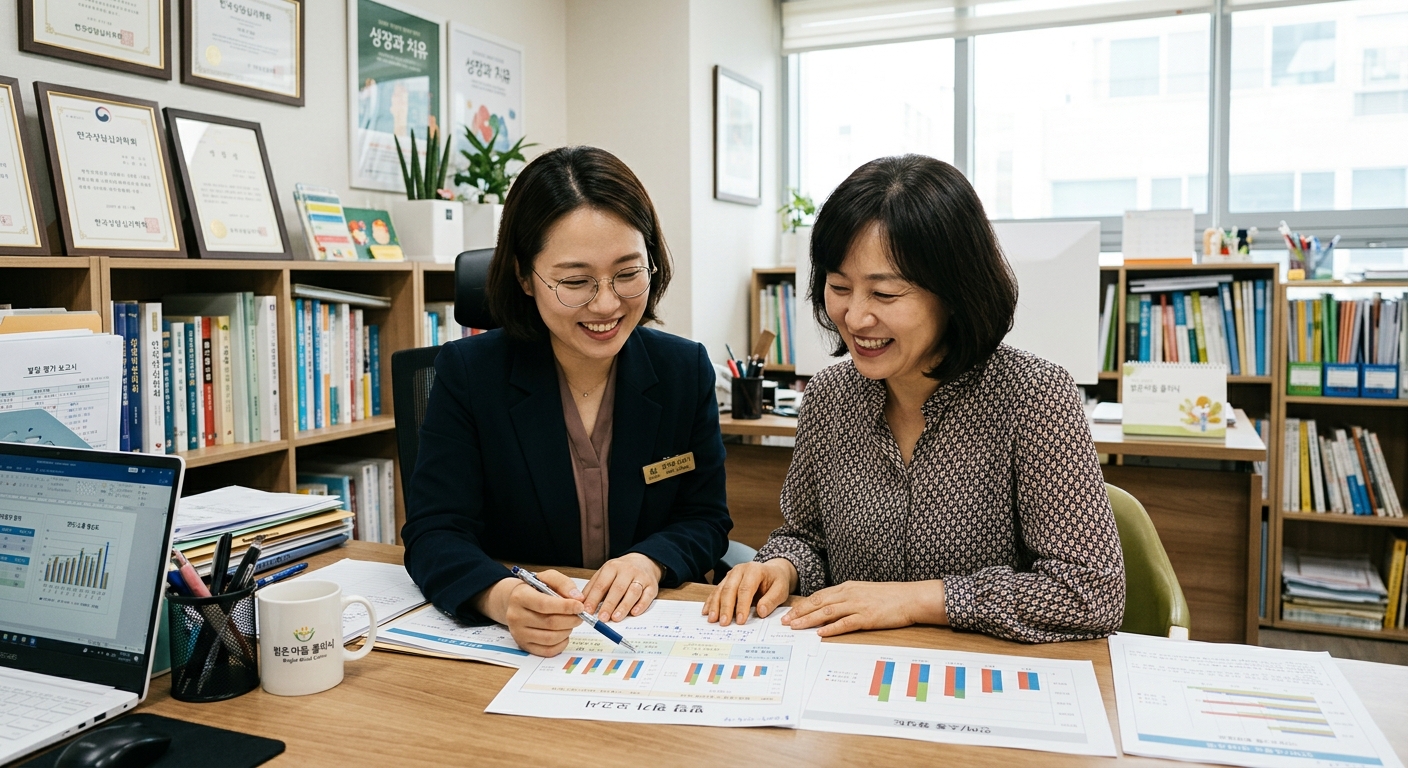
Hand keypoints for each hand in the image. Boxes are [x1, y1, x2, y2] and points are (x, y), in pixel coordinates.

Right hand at [476, 570, 584, 656]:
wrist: (516, 602)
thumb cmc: (534, 589)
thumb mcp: (547, 578)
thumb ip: (563, 583)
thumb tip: (577, 598)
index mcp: (520, 596)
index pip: (544, 604)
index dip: (565, 607)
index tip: (580, 606)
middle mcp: (515, 616)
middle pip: (550, 623)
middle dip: (570, 620)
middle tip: (580, 615)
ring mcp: (519, 633)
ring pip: (550, 638)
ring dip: (567, 631)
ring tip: (570, 622)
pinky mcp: (524, 646)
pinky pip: (548, 651)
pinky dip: (561, 643)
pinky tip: (563, 633)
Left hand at [581, 553, 662, 621]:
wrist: (644, 561)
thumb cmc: (620, 572)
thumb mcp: (605, 574)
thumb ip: (593, 588)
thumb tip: (581, 603)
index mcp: (612, 567)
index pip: (601, 584)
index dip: (593, 598)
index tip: (587, 611)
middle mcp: (627, 570)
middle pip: (617, 588)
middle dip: (609, 604)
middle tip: (601, 618)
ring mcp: (641, 577)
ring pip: (633, 592)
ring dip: (624, 606)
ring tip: (615, 618)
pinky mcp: (652, 585)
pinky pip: (647, 596)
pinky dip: (641, 605)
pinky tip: (634, 613)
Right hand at [703, 559, 797, 626]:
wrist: (772, 571)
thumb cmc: (776, 581)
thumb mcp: (781, 590)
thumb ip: (771, 600)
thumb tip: (761, 612)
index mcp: (754, 570)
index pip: (745, 589)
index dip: (742, 605)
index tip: (740, 621)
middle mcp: (740, 570)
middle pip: (729, 589)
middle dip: (725, 607)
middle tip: (723, 623)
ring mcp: (731, 574)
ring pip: (720, 590)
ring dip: (715, 605)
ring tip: (712, 620)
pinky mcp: (725, 580)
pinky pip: (716, 591)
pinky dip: (710, 602)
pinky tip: (706, 612)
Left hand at [782, 580, 946, 637]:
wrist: (910, 598)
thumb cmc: (889, 596)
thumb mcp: (864, 592)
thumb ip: (847, 598)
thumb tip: (831, 606)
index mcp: (847, 588)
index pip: (819, 596)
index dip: (802, 605)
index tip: (789, 613)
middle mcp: (849, 595)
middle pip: (818, 603)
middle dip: (799, 612)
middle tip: (784, 622)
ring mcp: (858, 605)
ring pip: (827, 612)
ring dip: (809, 619)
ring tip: (796, 627)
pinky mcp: (867, 617)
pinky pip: (845, 623)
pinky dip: (832, 628)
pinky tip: (821, 632)